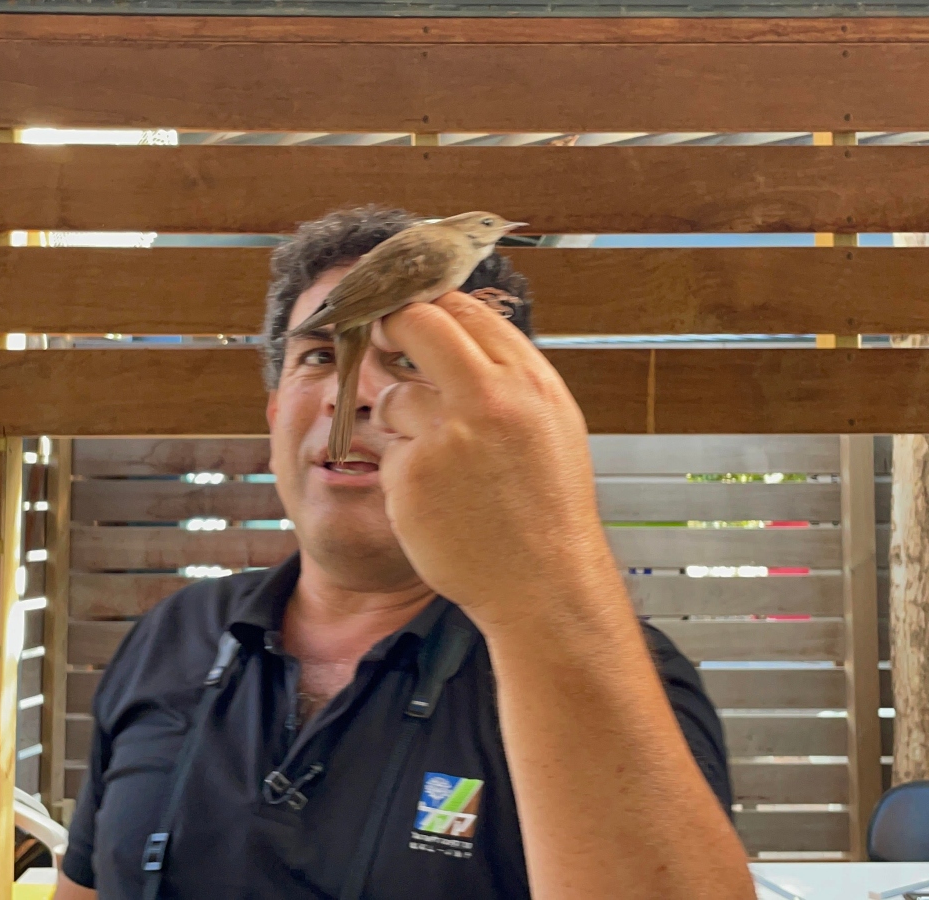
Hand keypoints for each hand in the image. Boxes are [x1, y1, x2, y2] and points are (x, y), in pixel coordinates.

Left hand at [370, 292, 621, 631]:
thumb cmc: (546, 506)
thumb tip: (455, 327)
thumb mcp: (549, 423)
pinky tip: (437, 499)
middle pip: (417, 323)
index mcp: (528, 381)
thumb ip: (506, 376)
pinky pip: (389, 450)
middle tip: (379, 334)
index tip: (411, 316)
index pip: (464, 310)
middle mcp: (489, 399)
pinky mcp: (413, 475)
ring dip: (401, 419)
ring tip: (441, 462)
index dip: (429, 308)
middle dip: (390, 323)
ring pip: (392, 395)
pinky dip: (404, 470)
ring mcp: (447, 436)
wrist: (543, 582)